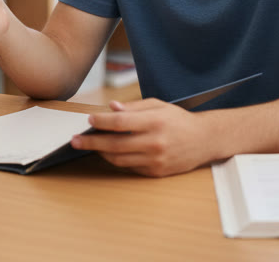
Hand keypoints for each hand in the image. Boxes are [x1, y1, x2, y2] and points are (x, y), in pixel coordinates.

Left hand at [71, 99, 210, 177]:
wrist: (204, 140)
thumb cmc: (178, 120)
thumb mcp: (159, 106)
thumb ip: (134, 107)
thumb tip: (111, 108)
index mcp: (154, 122)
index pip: (120, 123)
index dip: (101, 122)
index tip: (89, 120)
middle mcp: (155, 142)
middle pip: (114, 144)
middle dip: (91, 142)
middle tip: (75, 140)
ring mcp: (155, 159)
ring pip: (119, 159)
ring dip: (101, 152)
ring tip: (91, 145)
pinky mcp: (156, 172)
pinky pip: (130, 167)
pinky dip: (117, 160)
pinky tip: (110, 153)